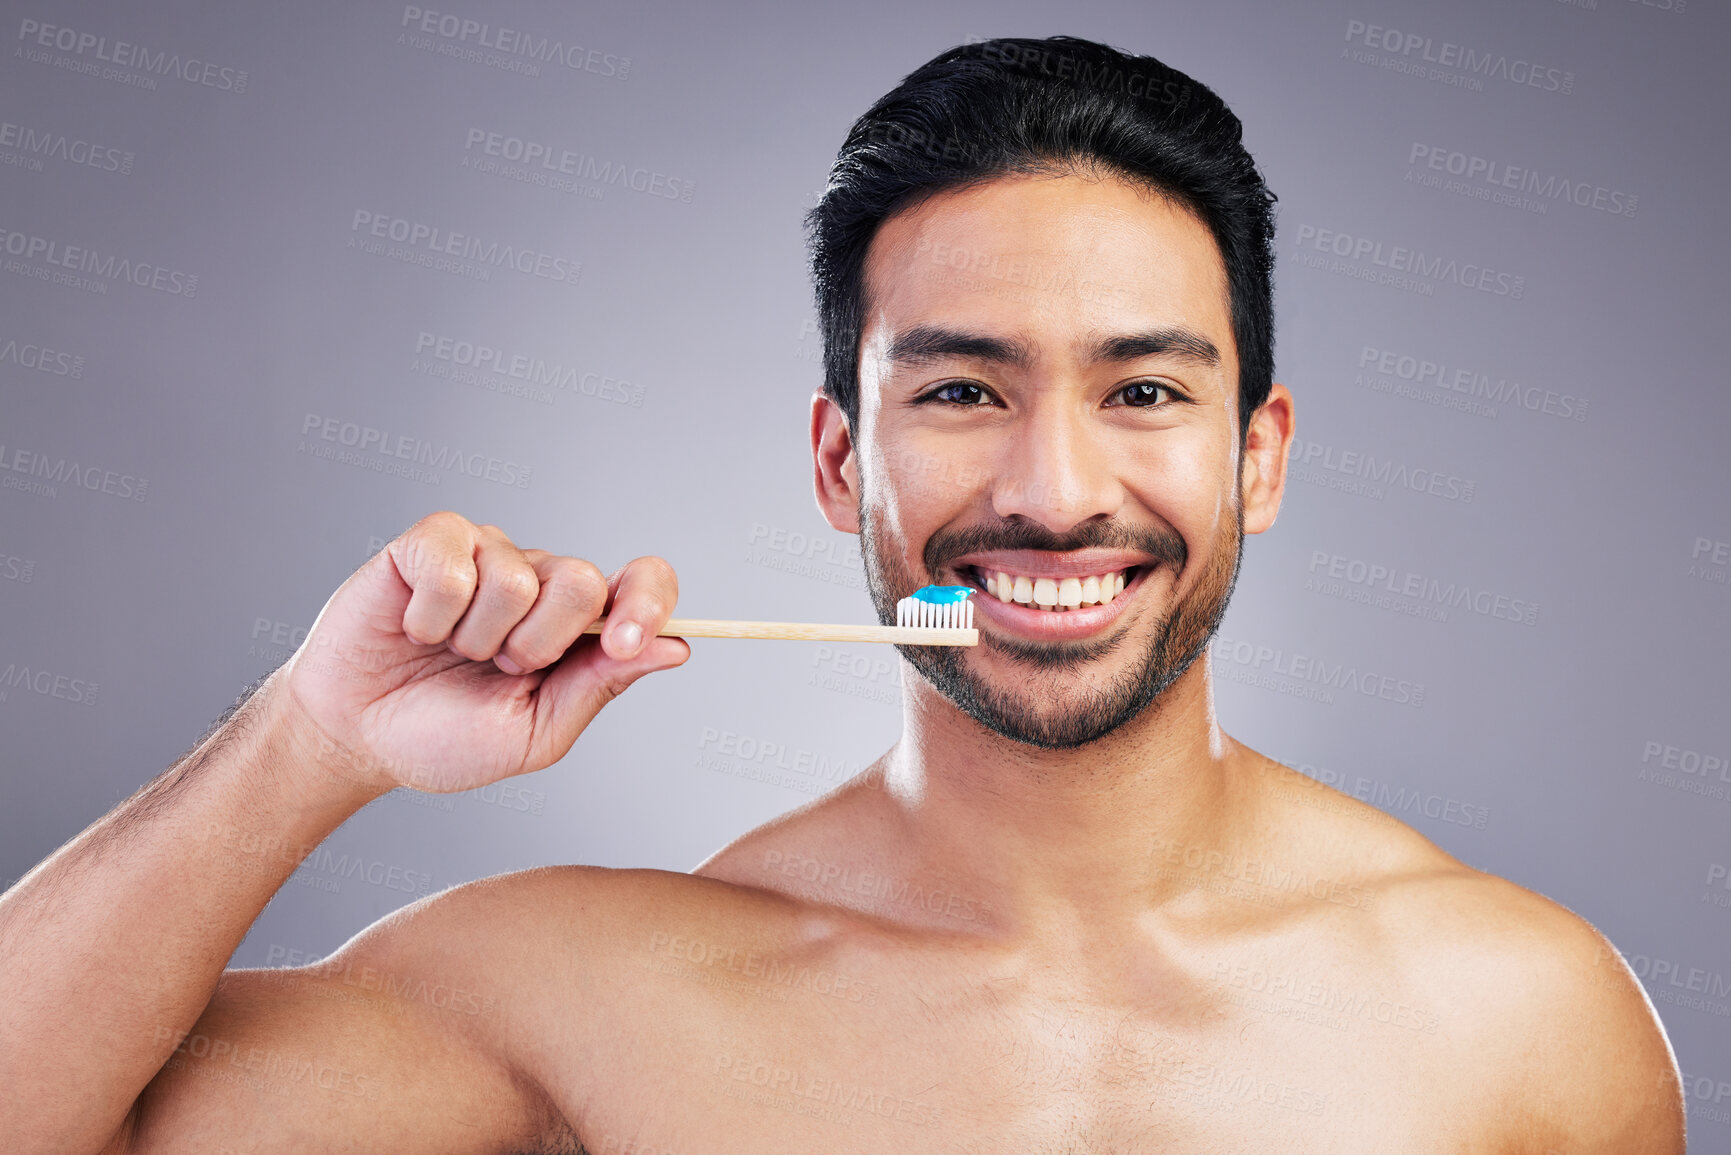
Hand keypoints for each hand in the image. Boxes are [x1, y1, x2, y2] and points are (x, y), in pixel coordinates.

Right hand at [276, 511, 687, 794]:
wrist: (356, 738)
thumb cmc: (446, 736)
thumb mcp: (536, 732)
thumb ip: (602, 685)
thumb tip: (675, 647)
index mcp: (580, 625)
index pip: (645, 581)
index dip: (647, 602)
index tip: (622, 642)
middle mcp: (541, 579)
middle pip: (583, 580)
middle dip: (539, 644)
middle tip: (499, 670)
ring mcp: (487, 554)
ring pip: (516, 578)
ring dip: (478, 638)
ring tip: (451, 652)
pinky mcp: (432, 542)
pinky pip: (454, 566)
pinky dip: (432, 615)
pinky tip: (415, 628)